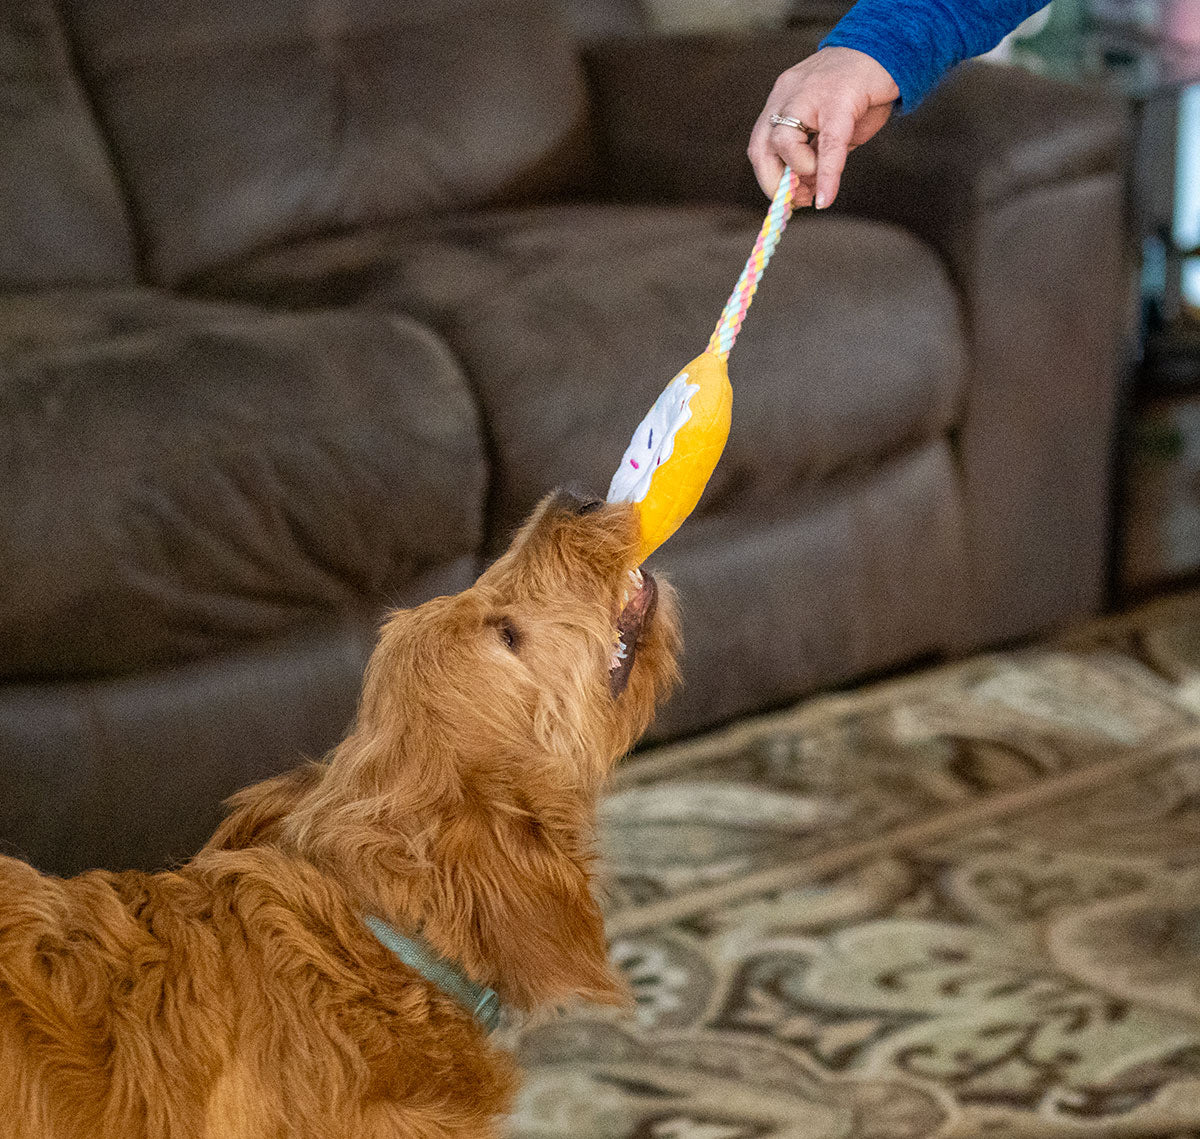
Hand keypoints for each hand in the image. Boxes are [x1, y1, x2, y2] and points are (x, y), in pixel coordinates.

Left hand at [748, 47, 899, 206]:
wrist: (889, 49)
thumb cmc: (860, 92)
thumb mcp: (830, 128)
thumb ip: (816, 154)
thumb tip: (807, 190)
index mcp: (781, 101)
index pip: (760, 145)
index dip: (768, 178)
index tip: (785, 200)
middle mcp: (787, 95)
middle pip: (762, 147)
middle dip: (773, 183)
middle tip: (795, 201)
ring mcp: (809, 94)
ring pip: (784, 142)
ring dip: (799, 173)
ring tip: (819, 181)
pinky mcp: (839, 99)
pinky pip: (828, 145)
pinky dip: (827, 176)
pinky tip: (827, 197)